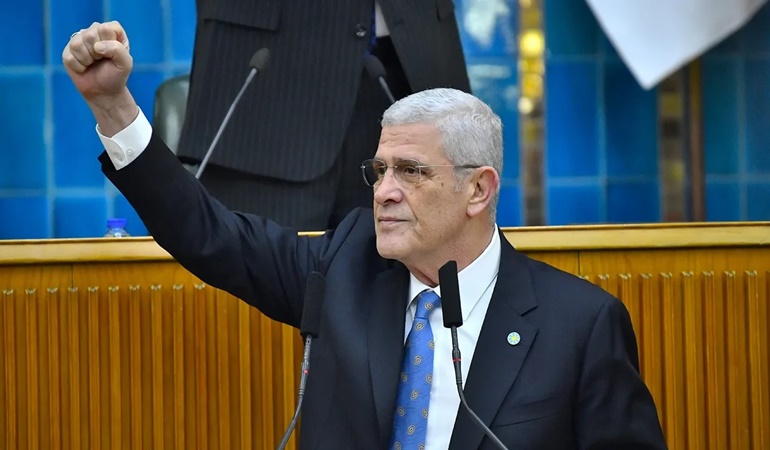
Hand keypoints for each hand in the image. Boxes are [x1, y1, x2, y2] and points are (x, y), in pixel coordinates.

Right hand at [62, 21, 137, 135]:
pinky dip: (78, 67)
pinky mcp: (68, 50)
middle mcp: (94, 31)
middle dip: (97, 54)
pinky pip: (69, 57)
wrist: (104, 91)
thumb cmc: (116, 75)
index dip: (109, 44)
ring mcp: (79, 39)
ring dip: (87, 60)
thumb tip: (97, 46)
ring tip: (92, 63)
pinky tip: (84, 68)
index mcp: (111, 31)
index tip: (112, 55)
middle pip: (89, 35)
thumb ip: (118, 50)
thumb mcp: (125, 64)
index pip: (106, 28)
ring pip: (77, 44)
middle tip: (101, 60)